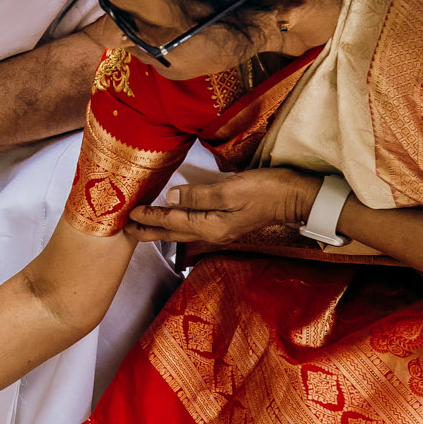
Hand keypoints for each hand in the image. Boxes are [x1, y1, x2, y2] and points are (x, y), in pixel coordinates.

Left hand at [127, 167, 319, 246]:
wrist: (298, 198)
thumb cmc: (268, 191)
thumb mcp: (231, 190)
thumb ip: (199, 195)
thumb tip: (172, 197)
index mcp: (211, 226)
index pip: (172, 222)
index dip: (150, 217)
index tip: (130, 213)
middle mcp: (213, 233)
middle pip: (173, 233)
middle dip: (148, 231)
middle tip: (124, 230)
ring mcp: (221, 229)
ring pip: (182, 231)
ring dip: (161, 229)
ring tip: (143, 227)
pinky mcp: (227, 223)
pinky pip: (193, 225)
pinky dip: (177, 223)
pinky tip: (174, 219)